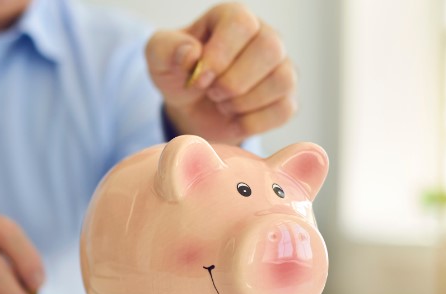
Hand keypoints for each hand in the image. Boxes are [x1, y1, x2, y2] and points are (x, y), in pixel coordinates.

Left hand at [145, 3, 296, 144]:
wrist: (190, 109)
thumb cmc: (178, 75)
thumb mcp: (159, 58)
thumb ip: (166, 49)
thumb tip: (191, 53)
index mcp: (233, 18)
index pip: (241, 23)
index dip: (219, 55)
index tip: (199, 79)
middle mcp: (265, 36)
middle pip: (269, 49)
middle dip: (232, 82)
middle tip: (211, 93)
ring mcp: (281, 67)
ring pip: (282, 80)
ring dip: (243, 103)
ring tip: (223, 104)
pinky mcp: (286, 98)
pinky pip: (284, 109)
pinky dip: (253, 122)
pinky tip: (236, 118)